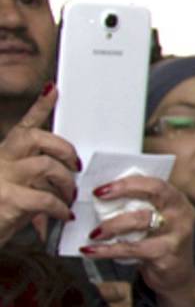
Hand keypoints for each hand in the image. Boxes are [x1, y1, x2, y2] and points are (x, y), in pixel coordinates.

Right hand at [0, 86, 78, 241]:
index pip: (23, 127)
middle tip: (76, 167)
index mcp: (3, 157)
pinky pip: (45, 198)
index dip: (39, 107)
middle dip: (64, 150)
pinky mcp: (8, 199)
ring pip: (46, 166)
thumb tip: (64, 186)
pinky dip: (59, 207)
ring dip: (66, 182)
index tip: (53, 91)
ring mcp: (2, 179)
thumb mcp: (19, 194)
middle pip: (36, 138)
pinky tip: (62, 215)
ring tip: (69, 197)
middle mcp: (0, 162)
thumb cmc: (0, 215)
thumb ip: (38, 185)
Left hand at [83, 172, 194, 306]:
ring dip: (112, 225)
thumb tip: (101, 193)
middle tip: (97, 196)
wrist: (177, 276)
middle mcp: (181, 214)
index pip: (155, 183)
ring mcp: (177, 234)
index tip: (102, 187)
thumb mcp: (156, 220)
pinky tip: (90, 250)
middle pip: (154, 193)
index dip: (128, 182)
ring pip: (141, 220)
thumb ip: (138, 205)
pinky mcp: (166, 254)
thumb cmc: (159, 242)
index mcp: (178, 201)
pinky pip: (131, 249)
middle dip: (123, 191)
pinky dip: (106, 250)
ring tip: (94, 232)